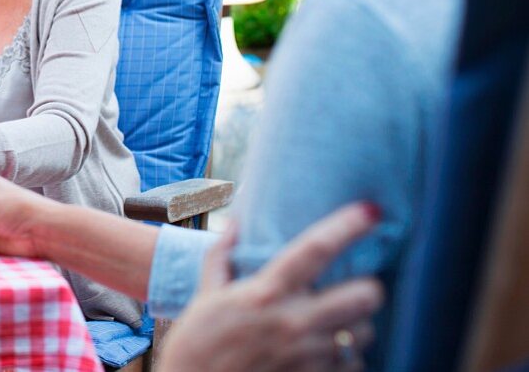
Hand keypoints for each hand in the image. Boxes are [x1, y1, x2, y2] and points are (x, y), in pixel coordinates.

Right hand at [160, 203, 384, 371]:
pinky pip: (353, 364)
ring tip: (335, 323)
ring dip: (355, 326)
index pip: (315, 250)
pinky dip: (344, 357)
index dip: (347, 226)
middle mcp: (294, 322)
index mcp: (265, 293)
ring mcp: (309, 357)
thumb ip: (221, 255)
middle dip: (366, 288)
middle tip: (353, 287)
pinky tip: (324, 352)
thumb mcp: (204, 296)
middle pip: (365, 295)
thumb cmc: (196, 345)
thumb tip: (235, 221)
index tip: (370, 209)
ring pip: (364, 333)